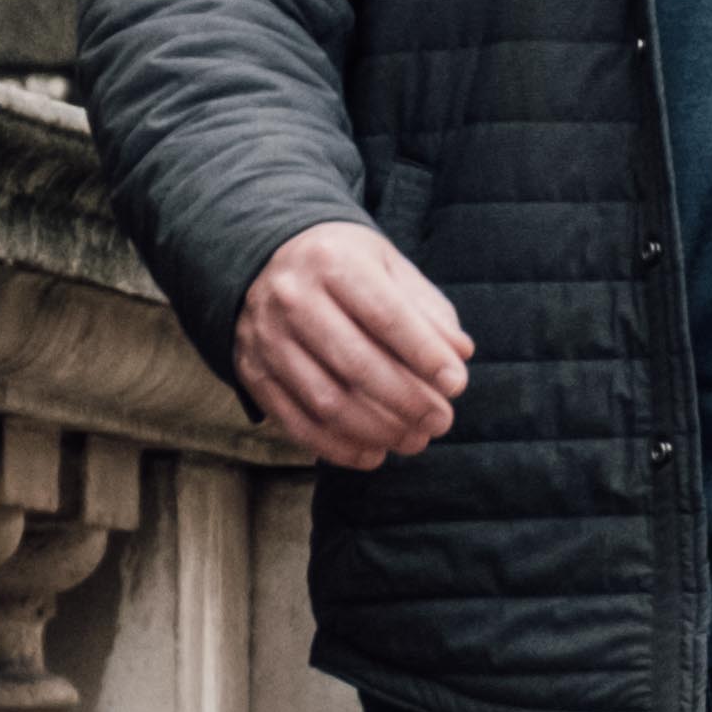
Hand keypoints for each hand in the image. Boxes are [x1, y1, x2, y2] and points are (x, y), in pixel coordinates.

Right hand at [234, 220, 470, 467]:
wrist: (263, 258)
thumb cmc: (344, 266)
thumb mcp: (388, 267)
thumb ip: (426, 308)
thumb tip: (460, 353)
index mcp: (333, 262)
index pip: (386, 316)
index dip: (425, 355)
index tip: (457, 385)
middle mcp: (293, 298)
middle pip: (356, 364)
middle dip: (407, 401)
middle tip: (442, 421)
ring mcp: (266, 338)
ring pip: (326, 401)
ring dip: (378, 430)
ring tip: (415, 440)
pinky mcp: (252, 371)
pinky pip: (296, 422)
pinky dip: (338, 447)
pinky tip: (373, 453)